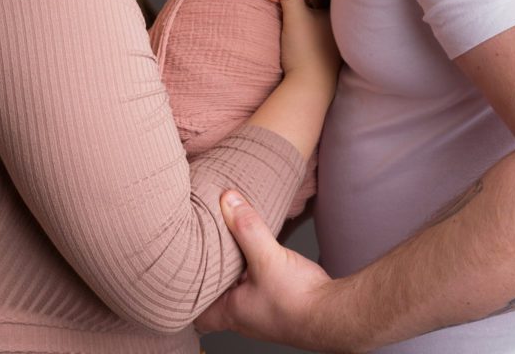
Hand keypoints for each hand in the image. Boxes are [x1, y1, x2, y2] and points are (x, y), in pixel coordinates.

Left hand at [195, 190, 343, 349]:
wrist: (336, 315)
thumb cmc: (299, 302)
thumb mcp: (267, 258)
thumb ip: (247, 227)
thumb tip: (227, 199)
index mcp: (230, 312)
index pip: (194, 311)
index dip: (183, 291)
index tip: (177, 267)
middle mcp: (243, 314)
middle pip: (214, 294)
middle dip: (206, 272)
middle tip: (197, 246)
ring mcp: (260, 309)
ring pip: (236, 286)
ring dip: (230, 268)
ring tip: (221, 241)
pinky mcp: (277, 299)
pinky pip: (255, 281)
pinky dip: (250, 266)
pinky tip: (254, 249)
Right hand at [275, 0, 340, 101]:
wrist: (309, 90)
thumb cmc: (306, 51)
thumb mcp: (295, 17)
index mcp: (340, 16)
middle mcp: (344, 31)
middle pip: (331, 8)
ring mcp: (338, 47)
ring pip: (327, 25)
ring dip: (318, 17)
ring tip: (306, 6)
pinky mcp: (329, 59)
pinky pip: (323, 38)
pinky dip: (316, 32)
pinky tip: (308, 32)